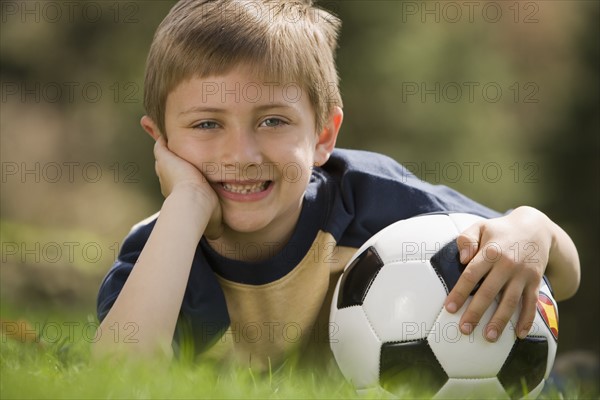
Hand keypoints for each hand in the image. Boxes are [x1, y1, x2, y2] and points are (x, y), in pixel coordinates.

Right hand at [153, 135, 222, 238]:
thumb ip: (213, 228)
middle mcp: (167, 180)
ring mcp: (164, 168)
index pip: (178, 182)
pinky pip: (160, 142)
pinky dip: (159, 133)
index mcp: (177, 193)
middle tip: (176, 149)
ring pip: (164, 154)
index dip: (182, 177)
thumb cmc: (203, 215)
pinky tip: (159, 124)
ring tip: (167, 132)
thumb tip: (217, 237)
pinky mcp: (165, 157)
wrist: (192, 204)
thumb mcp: (211, 224)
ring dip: (167, 145)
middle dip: (173, 160)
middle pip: (168, 166)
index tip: (187, 174)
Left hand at [444, 207, 551, 341]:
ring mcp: (523, 274)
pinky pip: (531, 303)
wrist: (536, 228)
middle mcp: (507, 264)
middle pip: (489, 292)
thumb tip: (462, 259)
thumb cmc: (499, 230)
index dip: (460, 292)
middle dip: (476, 312)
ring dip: (500, 321)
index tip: (449, 308)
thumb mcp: (480, 226)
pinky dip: (527, 320)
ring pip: (510, 301)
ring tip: (489, 337)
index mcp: (490, 252)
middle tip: (464, 329)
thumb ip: (466, 239)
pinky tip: (519, 335)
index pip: (471, 275)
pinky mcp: (535, 281)